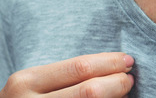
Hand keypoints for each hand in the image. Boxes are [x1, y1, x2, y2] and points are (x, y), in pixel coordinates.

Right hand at [0, 52, 134, 97]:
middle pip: (89, 91)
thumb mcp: (31, 85)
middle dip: (116, 83)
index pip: (78, 68)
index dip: (108, 63)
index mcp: (26, 82)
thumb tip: (111, 68)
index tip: (127, 60)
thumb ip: (62, 76)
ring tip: (124, 94)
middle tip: (129, 79)